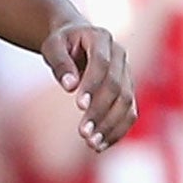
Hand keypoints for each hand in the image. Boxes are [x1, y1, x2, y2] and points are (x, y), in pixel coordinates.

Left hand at [41, 21, 136, 151]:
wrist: (78, 37)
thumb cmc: (62, 42)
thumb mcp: (53, 45)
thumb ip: (59, 62)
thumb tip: (69, 85)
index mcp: (101, 38)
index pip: (102, 63)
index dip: (93, 84)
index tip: (79, 105)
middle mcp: (120, 55)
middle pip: (116, 87)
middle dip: (100, 111)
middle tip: (83, 133)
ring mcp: (127, 73)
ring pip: (127, 102)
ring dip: (111, 125)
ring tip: (92, 144)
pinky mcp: (128, 89)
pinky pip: (130, 112)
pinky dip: (118, 130)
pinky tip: (101, 145)